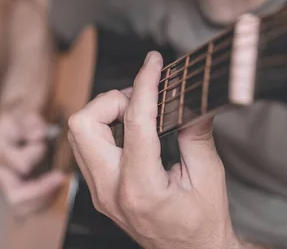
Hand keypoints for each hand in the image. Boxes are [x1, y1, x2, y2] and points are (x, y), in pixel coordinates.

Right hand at [0, 110, 64, 215]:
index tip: (45, 145)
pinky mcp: (15, 190)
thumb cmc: (17, 119)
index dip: (35, 155)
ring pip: (23, 207)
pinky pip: (29, 206)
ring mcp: (5, 184)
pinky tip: (55, 185)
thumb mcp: (23, 112)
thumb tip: (38, 135)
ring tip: (59, 181)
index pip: (19, 165)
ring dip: (44, 197)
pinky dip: (44, 199)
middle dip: (42, 190)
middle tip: (61, 177)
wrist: (10, 126)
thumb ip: (31, 122)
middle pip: (16, 197)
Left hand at [68, 52, 236, 248]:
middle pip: (83, 124)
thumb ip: (196, 133)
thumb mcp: (208, 176)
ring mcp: (99, 192)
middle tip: (140, 100)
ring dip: (104, 113)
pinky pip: (85, 148)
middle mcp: (111, 190)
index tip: (153, 63)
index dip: (144, 84)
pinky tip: (128, 130)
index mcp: (141, 188)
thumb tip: (189, 97)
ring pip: (78, 134)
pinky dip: (103, 128)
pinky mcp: (98, 191)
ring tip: (136, 113)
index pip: (134, 122)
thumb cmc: (202, 224)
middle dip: (110, 100)